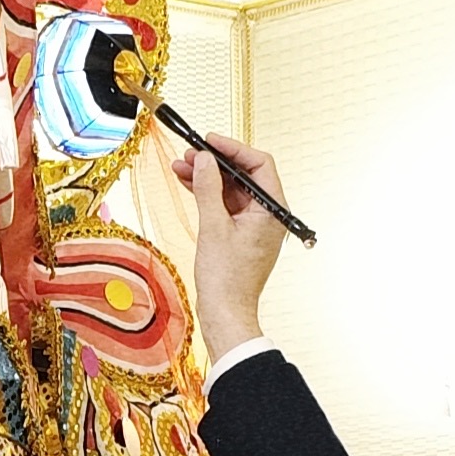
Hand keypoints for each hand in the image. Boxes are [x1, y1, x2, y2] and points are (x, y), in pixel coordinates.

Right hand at [177, 137, 293, 348]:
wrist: (225, 314)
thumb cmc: (226, 279)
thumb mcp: (213, 226)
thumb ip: (208, 188)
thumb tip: (203, 159)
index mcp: (273, 210)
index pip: (259, 164)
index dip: (233, 149)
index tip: (208, 141)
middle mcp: (269, 215)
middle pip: (245, 175)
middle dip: (216, 162)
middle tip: (189, 154)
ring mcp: (256, 225)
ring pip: (233, 189)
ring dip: (209, 177)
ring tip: (181, 166)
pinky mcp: (242, 234)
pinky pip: (227, 205)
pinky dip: (209, 194)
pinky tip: (189, 184)